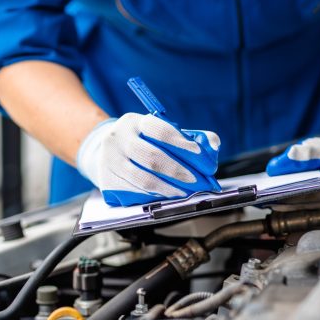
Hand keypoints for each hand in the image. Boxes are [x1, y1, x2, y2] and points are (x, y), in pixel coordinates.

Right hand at [77, 113, 220, 205]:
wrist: (106, 151)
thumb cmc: (143, 142)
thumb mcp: (159, 131)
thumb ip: (188, 136)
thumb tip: (213, 145)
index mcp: (135, 122)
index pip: (160, 130)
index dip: (183, 144)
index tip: (200, 156)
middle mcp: (118, 138)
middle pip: (152, 157)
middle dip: (179, 171)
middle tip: (197, 181)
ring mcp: (110, 160)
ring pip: (144, 179)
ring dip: (169, 189)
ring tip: (185, 192)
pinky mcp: (106, 181)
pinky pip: (134, 193)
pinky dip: (154, 197)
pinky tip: (167, 197)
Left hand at [266, 119, 319, 209]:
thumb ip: (311, 150)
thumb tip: (291, 154)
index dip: (297, 193)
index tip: (278, 192)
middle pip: (315, 207)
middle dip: (291, 205)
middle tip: (271, 200)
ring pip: (315, 217)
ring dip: (294, 213)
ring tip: (274, 205)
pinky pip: (317, 222)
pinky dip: (302, 216)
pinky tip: (286, 210)